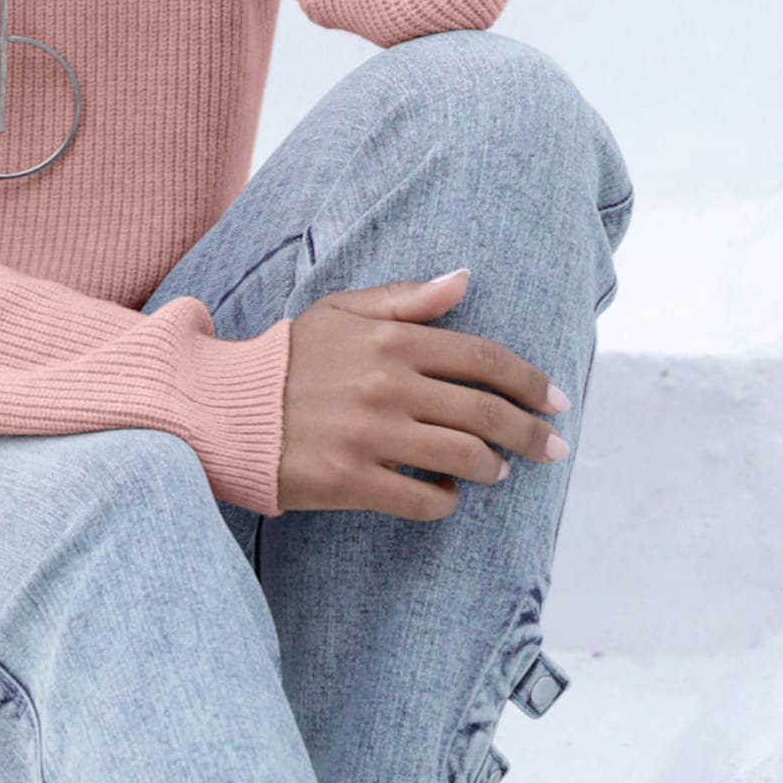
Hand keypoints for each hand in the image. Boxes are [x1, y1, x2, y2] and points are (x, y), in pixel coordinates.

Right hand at [278, 270, 569, 521]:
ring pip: (464, 457)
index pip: (482, 358)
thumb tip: (464, 280)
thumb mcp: (341, 312)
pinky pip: (423, 500)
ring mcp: (371, 435)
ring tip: (496, 471)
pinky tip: (446, 495)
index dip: (530, 381)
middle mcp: (387, 385)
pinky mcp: (352, 480)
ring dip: (491, 467)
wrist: (224, 409)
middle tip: (553, 449)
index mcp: (390, 340)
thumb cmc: (286, 359)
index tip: (558, 400)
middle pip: (485, 412)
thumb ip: (405, 299)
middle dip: (531, 433)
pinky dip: (446, 501)